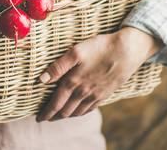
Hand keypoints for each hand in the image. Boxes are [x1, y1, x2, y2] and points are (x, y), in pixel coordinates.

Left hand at [36, 27, 159, 121]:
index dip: (47, 112)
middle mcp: (83, 92)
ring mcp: (95, 94)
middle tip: (46, 118)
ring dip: (67, 116)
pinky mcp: (105, 93)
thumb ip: (58, 67)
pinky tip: (79, 111)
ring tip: (59, 116)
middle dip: (54, 116)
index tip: (39, 117)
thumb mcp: (76, 52)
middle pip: (65, 110)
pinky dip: (81, 113)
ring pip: (78, 111)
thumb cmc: (100, 47)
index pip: (56, 102)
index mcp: (73, 81)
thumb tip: (42, 80)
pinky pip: (90, 108)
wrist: (127, 50)